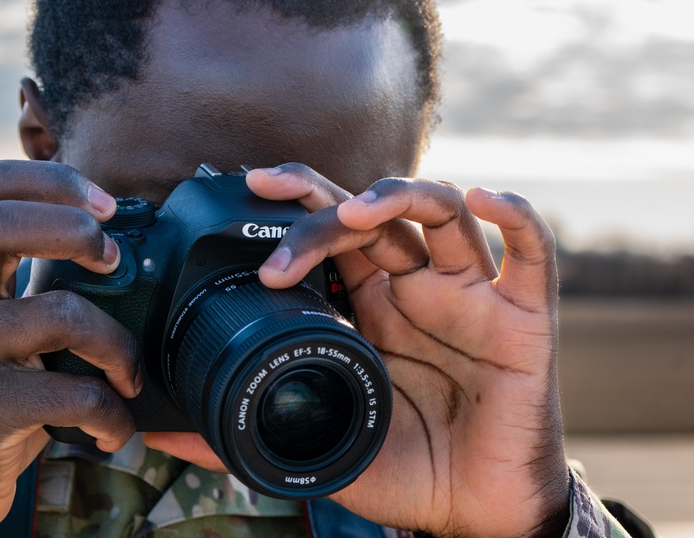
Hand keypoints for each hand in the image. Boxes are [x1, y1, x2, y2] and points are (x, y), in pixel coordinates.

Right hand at [0, 160, 142, 537]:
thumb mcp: (2, 326)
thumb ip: (39, 283)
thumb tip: (126, 250)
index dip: (52, 179)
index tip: (106, 204)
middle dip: (74, 230)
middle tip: (114, 262)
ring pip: (57, 312)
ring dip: (117, 344)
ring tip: (130, 373)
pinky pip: (70, 393)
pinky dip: (110, 412)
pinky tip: (115, 427)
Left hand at [146, 164, 568, 537]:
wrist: (476, 516)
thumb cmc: (406, 473)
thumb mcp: (318, 449)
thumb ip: (244, 435)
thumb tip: (161, 436)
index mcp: (372, 308)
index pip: (334, 235)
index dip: (299, 206)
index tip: (249, 188)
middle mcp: (418, 288)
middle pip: (375, 216)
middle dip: (325, 205)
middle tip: (278, 207)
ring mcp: (472, 297)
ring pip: (443, 213)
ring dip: (399, 198)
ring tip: (357, 212)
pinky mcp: (527, 318)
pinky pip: (532, 254)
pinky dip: (516, 218)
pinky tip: (485, 200)